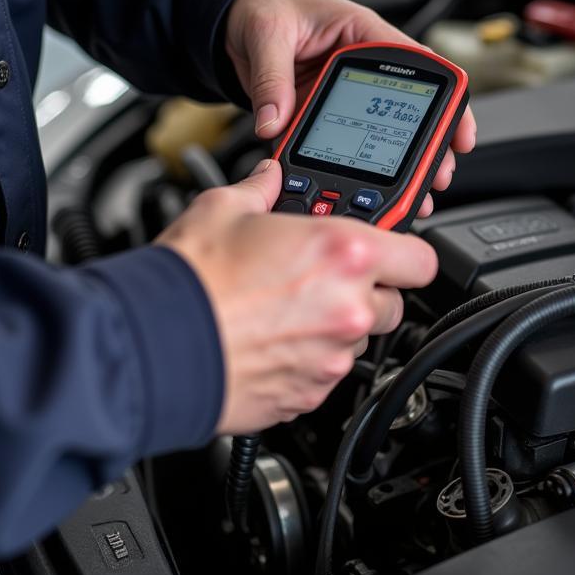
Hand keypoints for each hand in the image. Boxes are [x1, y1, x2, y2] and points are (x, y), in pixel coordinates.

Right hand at [157, 160, 437, 433]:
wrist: (153, 343)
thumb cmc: (192, 279)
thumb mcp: (225, 207)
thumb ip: (262, 189)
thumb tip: (269, 178)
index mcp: (344, 253)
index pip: (422, 259)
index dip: (405, 254)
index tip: (388, 252)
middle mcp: (349, 308)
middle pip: (393, 304)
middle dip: (366, 292)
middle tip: (322, 279)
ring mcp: (330, 358)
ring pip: (357, 341)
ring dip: (334, 328)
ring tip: (284, 311)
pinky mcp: (308, 395)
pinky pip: (324, 375)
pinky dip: (306, 360)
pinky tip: (269, 341)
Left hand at [225, 0, 476, 216]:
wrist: (233, 16)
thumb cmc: (263, 6)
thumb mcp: (269, 35)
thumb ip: (273, 79)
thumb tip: (275, 121)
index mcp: (361, 34)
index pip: (416, 64)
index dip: (445, 97)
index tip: (457, 128)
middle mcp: (359, 65)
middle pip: (408, 105)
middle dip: (430, 142)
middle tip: (441, 173)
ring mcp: (344, 92)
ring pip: (383, 129)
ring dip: (400, 161)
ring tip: (414, 192)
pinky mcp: (323, 112)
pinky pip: (344, 141)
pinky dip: (356, 166)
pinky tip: (366, 188)